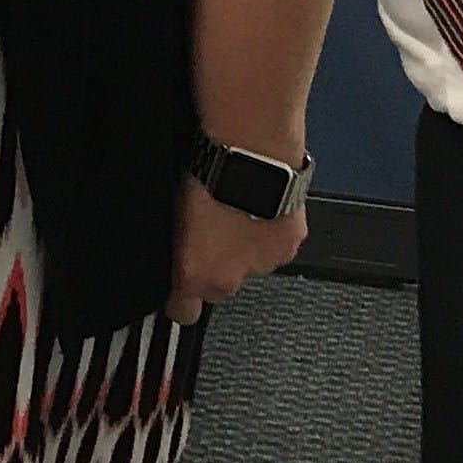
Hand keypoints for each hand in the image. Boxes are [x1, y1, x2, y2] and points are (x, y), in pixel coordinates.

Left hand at [166, 176, 307, 325]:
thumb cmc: (207, 171)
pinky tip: (261, 198)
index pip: (184, 310)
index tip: (177, 285)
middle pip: (221, 285)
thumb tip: (172, 239)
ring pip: (251, 264)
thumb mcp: (171, 206)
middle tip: (211, 227)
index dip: (179, 297)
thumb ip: (173, 238)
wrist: (251, 151)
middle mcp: (232, 277)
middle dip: (217, 264)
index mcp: (196, 274)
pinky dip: (270, 227)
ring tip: (238, 206)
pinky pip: (276, 243)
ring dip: (246, 244)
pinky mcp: (291, 243)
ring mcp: (264, 262)